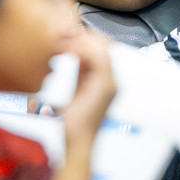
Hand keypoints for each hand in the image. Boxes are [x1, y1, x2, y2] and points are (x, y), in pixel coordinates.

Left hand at [59, 29, 116, 148]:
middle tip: (66, 38)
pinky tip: (70, 53)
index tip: (69, 38)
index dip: (87, 39)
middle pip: (106, 45)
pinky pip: (99, 59)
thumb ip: (80, 71)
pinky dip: (84, 52)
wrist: (78, 141)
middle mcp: (114, 80)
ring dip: (83, 43)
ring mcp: (112, 83)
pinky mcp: (106, 87)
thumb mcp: (78, 88)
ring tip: (66, 45)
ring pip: (103, 49)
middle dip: (86, 37)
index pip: (104, 49)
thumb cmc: (76, 121)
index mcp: (108, 80)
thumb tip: (76, 52)